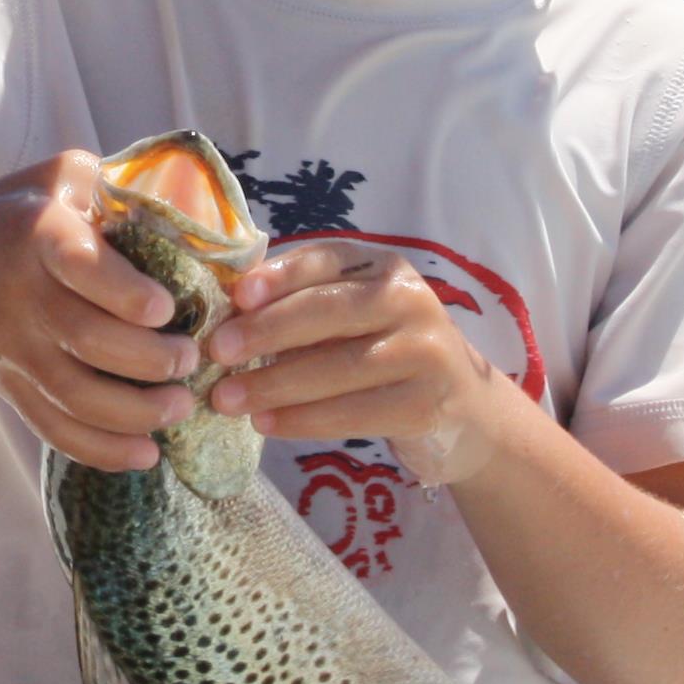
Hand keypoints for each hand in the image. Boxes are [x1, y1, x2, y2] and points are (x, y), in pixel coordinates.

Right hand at [0, 152, 201, 474]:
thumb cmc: (11, 215)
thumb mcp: (59, 176)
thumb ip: (118, 184)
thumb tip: (192, 208)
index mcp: (39, 235)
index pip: (80, 266)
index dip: (126, 293)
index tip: (166, 308)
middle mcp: (22, 296)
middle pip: (88, 341)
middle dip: (150, 360)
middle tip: (190, 359)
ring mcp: (14, 349)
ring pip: (75, 396)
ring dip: (136, 412)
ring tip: (180, 405)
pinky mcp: (10, 387)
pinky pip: (54, 429)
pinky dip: (101, 450)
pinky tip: (146, 453)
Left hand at [203, 238, 510, 481]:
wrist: (464, 407)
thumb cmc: (384, 352)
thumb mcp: (352, 316)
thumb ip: (302, 307)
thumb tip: (230, 316)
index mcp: (382, 268)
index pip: (326, 260)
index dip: (281, 276)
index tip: (238, 295)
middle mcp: (408, 300)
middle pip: (330, 311)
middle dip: (267, 331)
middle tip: (218, 351)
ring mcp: (424, 352)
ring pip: (339, 367)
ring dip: (275, 384)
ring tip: (227, 398)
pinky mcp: (425, 404)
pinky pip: (354, 412)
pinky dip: (304, 420)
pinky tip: (267, 423)